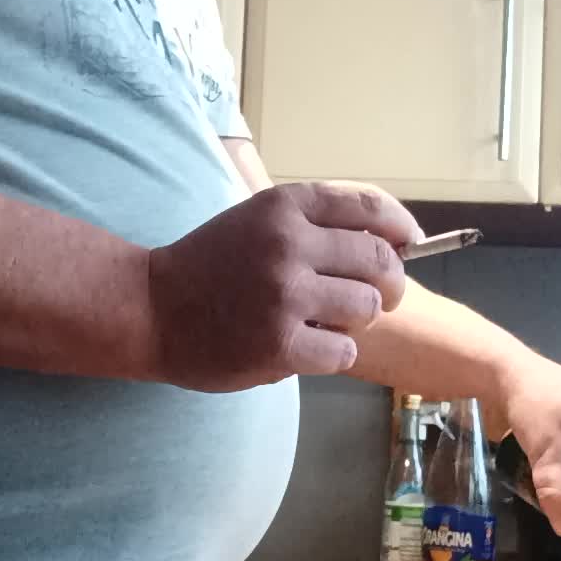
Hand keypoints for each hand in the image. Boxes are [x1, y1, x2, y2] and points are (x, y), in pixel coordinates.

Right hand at [147, 182, 420, 391]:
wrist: (151, 308)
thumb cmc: (211, 265)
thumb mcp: (258, 221)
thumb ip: (315, 225)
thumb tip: (396, 241)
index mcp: (285, 207)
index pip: (368, 207)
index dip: (399, 227)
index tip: (409, 243)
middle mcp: (288, 244)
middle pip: (380, 261)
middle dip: (389, 283)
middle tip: (377, 298)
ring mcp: (284, 294)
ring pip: (366, 307)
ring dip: (354, 320)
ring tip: (326, 322)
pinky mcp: (279, 343)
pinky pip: (343, 350)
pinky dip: (334, 353)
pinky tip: (309, 348)